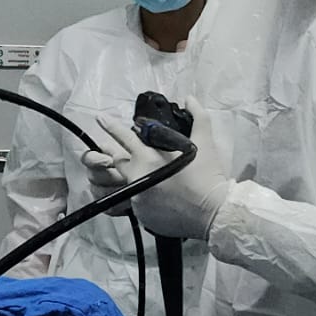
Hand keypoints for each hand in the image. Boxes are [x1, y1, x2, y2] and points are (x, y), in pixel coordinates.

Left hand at [90, 98, 233, 239]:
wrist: (215, 213)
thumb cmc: (208, 176)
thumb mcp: (205, 143)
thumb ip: (197, 117)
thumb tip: (190, 98)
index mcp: (148, 159)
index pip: (125, 138)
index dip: (111, 127)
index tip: (100, 118)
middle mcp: (137, 180)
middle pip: (118, 162)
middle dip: (110, 151)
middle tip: (104, 145)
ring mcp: (138, 200)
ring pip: (127, 184)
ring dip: (129, 176)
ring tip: (136, 172)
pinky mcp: (143, 216)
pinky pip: (137, 203)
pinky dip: (141, 196)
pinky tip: (151, 194)